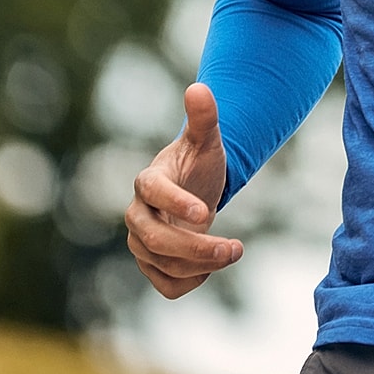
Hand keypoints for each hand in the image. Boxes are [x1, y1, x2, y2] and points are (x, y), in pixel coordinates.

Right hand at [125, 83, 242, 298]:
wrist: (194, 190)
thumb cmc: (199, 163)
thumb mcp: (207, 139)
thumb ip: (204, 116)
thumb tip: (199, 88)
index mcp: (149, 180)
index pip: (153, 192)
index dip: (176, 202)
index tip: (206, 213)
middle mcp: (137, 214)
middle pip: (154, 238)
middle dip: (195, 247)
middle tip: (236, 247)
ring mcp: (141, 243)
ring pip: (162, 264)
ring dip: (201, 266)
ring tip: (234, 251)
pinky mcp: (150, 265)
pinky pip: (166, 285)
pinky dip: (191, 283)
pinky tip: (211, 267)